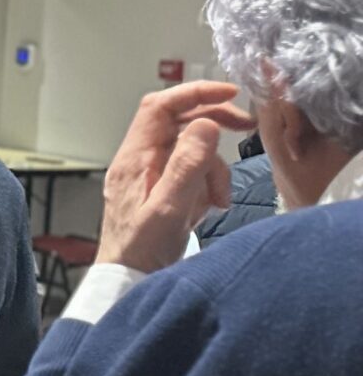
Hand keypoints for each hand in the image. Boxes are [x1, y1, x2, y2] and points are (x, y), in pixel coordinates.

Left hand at [99, 81, 256, 273]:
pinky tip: (209, 208)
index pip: (160, 107)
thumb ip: (187, 165)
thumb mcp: (169, 207)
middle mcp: (140, 160)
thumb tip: (205, 124)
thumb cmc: (142, 250)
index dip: (194, 93)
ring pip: (193, 150)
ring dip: (214, 171)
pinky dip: (208, 186)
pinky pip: (192, 174)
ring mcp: (151, 175)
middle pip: (180, 122)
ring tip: (219, 201)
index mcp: (134, 157)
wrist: (129, 282)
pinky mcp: (163, 191)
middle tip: (246, 128)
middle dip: (214, 124)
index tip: (229, 93)